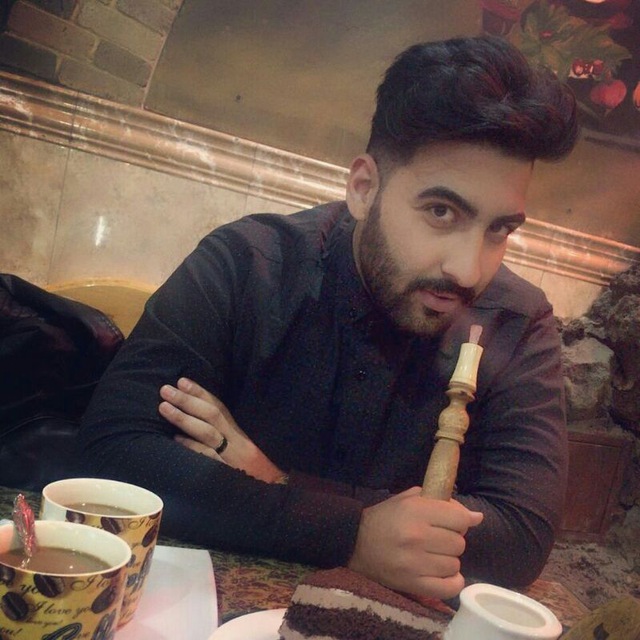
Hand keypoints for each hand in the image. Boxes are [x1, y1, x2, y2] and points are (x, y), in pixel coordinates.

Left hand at [159, 378, 286, 483]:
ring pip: (208, 433)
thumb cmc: (254, 476)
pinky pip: (207, 457)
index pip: (219, 408)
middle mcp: (237, 442)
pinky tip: (175, 439)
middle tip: (165, 389)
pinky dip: (191, 447)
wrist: (275, 494)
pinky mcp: (227, 474)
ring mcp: (232, 458)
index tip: (182, 381)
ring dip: (184, 418)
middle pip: (212, 415)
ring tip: (164, 407)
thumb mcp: (242, 453)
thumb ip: (224, 440)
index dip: (201, 393)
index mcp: (239, 435)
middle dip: (187, 400)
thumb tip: (195, 424)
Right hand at [347, 487, 482, 599]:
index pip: (460, 518)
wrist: (353, 543)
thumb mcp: (407, 500)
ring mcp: (415, 563)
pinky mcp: (412, 584)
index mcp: (415, 511)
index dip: (460, 520)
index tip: (452, 522)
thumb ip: (440, 502)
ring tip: (433, 555)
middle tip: (438, 539)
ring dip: (448, 560)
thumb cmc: (383, 518)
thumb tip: (476, 517)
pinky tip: (442, 573)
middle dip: (452, 539)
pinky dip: (451, 582)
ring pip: (454, 564)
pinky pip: (449, 587)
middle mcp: (417, 536)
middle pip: (459, 543)